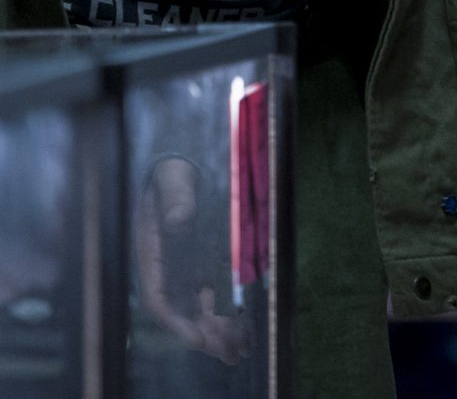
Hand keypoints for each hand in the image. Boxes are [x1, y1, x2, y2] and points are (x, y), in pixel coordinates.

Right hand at [135, 157, 247, 364]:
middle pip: (183, 312)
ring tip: (241, 351)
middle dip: (206, 335)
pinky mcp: (204, 266)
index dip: (175, 321)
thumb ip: (175, 198)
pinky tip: (245, 328)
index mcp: (151, 255)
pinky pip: (215, 296)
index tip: (196, 338)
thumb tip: (177, 220)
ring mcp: (186, 270)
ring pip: (201, 310)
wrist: (183, 164)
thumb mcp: (172, 178)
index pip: (157, 298)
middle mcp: (167, 269)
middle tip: (231, 352)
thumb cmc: (173, 172)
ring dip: (219, 332)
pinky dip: (228, 314)